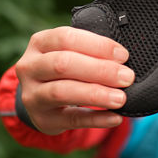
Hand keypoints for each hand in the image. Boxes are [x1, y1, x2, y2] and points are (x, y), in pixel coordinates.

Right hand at [15, 26, 133, 134]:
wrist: (41, 100)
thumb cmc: (64, 70)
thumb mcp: (69, 53)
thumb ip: (90, 51)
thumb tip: (122, 58)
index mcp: (39, 43)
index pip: (66, 38)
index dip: (97, 45)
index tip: (123, 55)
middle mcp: (30, 67)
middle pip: (63, 63)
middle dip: (100, 70)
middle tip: (127, 77)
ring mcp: (33, 95)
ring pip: (62, 91)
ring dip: (96, 94)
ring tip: (121, 98)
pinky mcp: (43, 119)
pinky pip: (71, 119)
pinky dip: (96, 119)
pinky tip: (115, 117)